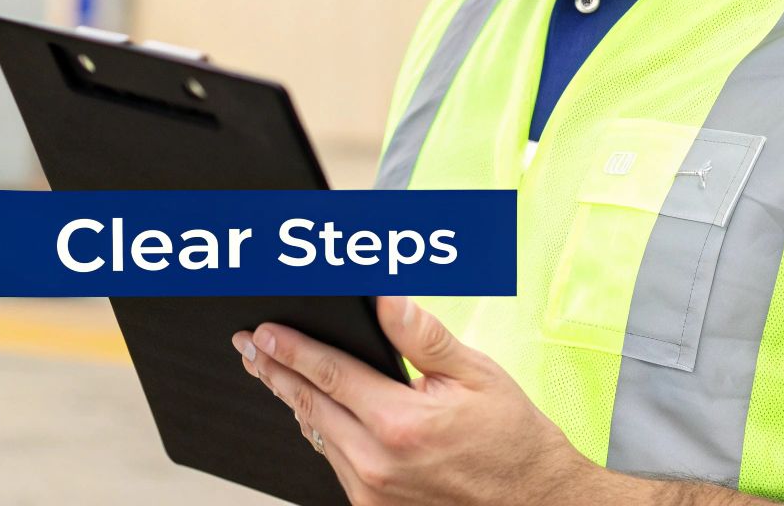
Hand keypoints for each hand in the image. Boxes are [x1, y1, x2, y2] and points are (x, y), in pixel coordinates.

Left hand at [231, 295, 601, 504]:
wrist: (535, 501)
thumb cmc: (511, 439)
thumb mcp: (476, 374)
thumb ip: (423, 336)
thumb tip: (386, 298)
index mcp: (400, 423)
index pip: (328, 375)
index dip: (290, 349)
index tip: (262, 332)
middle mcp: (378, 462)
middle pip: (307, 405)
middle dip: (275, 371)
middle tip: (249, 346)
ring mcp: (373, 490)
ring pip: (316, 434)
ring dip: (292, 400)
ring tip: (271, 371)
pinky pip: (334, 461)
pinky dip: (320, 430)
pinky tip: (313, 410)